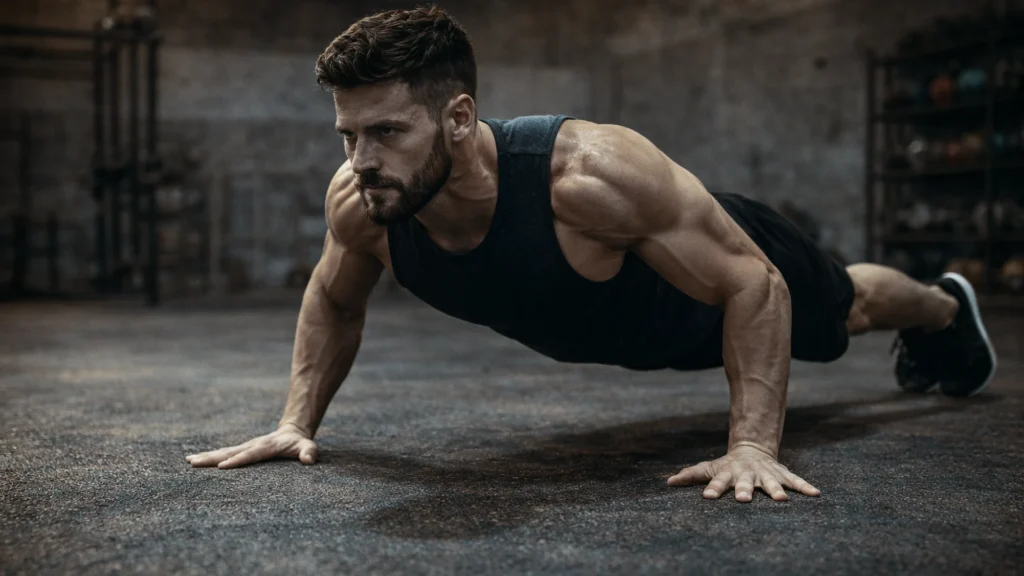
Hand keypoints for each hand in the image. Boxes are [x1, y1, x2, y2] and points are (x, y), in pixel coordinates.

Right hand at [185, 423, 317, 468]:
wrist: (292, 431)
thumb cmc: (300, 443)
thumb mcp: (308, 447)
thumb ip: (309, 452)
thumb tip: (309, 460)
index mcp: (266, 447)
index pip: (250, 455)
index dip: (237, 460)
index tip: (222, 466)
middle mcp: (252, 445)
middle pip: (230, 452)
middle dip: (212, 458)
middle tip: (194, 462)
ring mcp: (245, 446)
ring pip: (223, 451)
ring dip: (206, 457)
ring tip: (189, 461)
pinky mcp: (241, 449)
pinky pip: (223, 453)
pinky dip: (209, 457)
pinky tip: (194, 460)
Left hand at [667, 444, 819, 501]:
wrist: (752, 449)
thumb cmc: (727, 466)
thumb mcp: (709, 468)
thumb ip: (691, 475)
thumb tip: (668, 481)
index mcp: (728, 474)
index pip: (717, 482)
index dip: (712, 488)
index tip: (706, 496)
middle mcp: (747, 474)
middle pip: (744, 483)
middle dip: (744, 491)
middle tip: (743, 499)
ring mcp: (765, 474)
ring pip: (771, 483)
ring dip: (775, 491)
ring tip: (782, 500)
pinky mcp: (781, 475)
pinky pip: (795, 481)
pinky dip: (805, 487)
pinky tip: (816, 494)